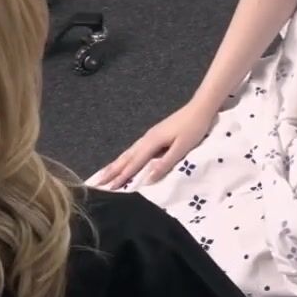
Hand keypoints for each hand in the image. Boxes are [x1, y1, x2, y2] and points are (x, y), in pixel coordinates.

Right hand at [95, 98, 215, 188]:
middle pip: (125, 158)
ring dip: (115, 165)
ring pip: (128, 153)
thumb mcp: (182, 147)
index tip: (108, 188)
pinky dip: (125, 158)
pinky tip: (123, 162)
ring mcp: (149, 136)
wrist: (200, 108)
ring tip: (103, 174)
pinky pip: (135, 150)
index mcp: (152, 142)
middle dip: (110, 171)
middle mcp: (146, 139)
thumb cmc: (194, 128)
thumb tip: (149, 179)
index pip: (133, 164)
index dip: (121, 177)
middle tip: (96, 183)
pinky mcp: (154, 135)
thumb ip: (165, 163)